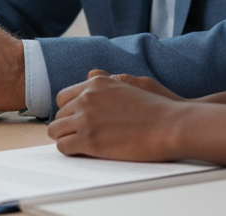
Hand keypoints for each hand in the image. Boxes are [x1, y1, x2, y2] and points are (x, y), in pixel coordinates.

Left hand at [48, 75, 186, 160]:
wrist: (170, 125)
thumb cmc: (156, 108)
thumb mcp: (133, 83)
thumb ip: (108, 80)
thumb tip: (90, 74)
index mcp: (97, 83)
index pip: (64, 96)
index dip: (69, 110)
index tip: (75, 120)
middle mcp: (87, 97)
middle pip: (59, 114)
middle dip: (67, 124)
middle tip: (79, 135)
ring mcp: (86, 118)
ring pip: (56, 130)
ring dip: (65, 137)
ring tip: (78, 144)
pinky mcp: (89, 140)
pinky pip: (63, 146)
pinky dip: (69, 150)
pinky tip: (81, 152)